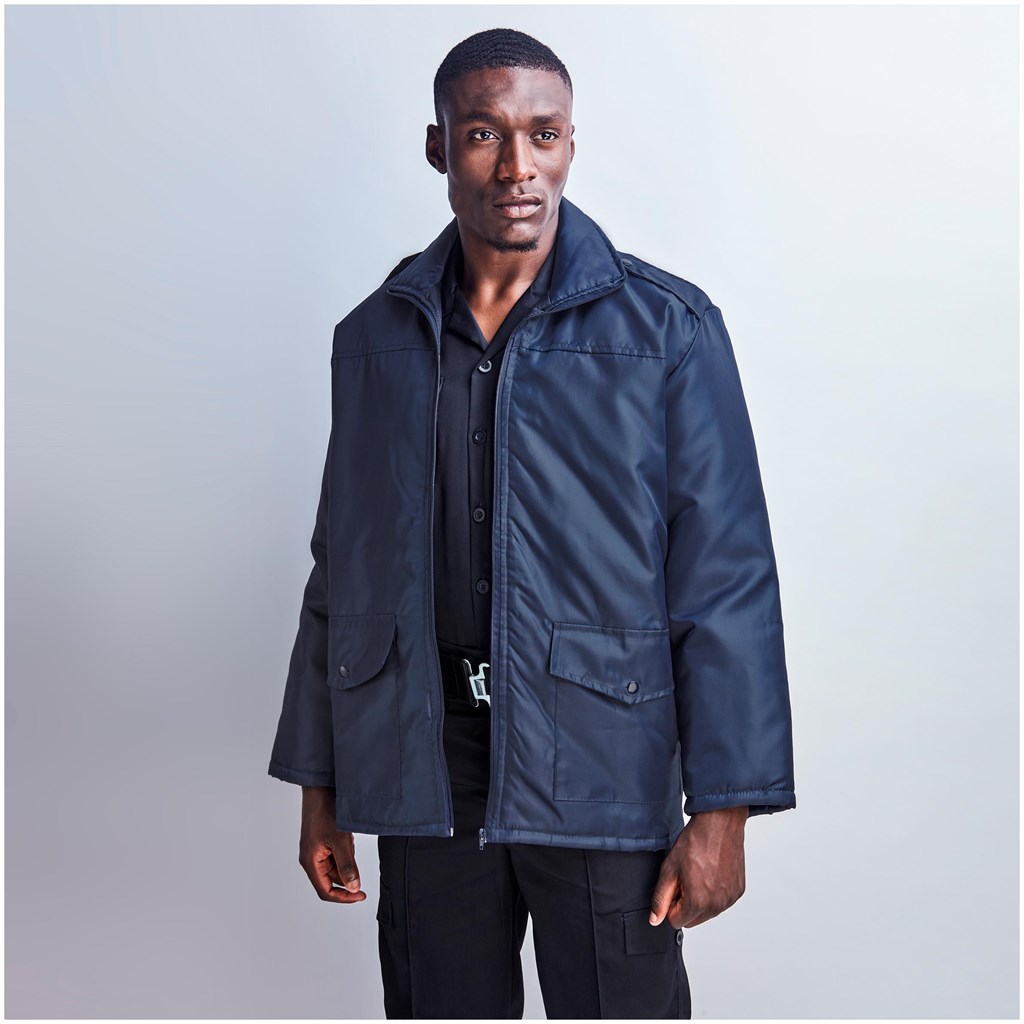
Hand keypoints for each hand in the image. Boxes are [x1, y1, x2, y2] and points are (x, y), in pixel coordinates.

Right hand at [298, 785, 366, 903]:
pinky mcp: (322, 842)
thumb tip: (353, 888)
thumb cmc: (325, 812)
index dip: (343, 897)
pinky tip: (347, 835)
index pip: (325, 891)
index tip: (360, 895)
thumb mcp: (340, 841)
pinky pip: (336, 853)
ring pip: (335, 866)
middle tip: (358, 861)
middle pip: (331, 879)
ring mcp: (316, 850)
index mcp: (310, 862)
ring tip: (348, 839)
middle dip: (347, 872)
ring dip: (347, 858)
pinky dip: (345, 849)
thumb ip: (347, 866)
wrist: (320, 788)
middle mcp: (311, 859)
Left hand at [649, 806, 747, 928]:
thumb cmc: (696, 841)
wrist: (720, 823)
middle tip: (685, 879)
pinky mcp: (738, 891)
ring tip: (699, 874)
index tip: (675, 886)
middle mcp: (717, 905)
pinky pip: (721, 903)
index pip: (676, 921)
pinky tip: (711, 873)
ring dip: (700, 900)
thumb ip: (661, 897)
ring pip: (707, 913)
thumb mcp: (670, 868)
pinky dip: (714, 893)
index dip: (671, 904)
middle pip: (692, 920)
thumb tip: (655, 919)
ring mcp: (730, 899)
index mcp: (698, 901)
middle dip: (685, 904)